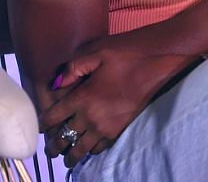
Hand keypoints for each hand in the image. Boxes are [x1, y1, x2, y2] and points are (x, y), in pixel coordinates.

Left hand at [37, 38, 196, 166]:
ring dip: (72, 154)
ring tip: (67, 158)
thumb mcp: (98, 52)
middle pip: (64, 138)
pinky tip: (91, 148)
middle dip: (54, 145)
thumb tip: (55, 85)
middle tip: (51, 150)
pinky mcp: (123, 128)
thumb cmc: (131, 53)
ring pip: (82, 148)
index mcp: (83, 97)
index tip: (41, 126)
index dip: (43, 124)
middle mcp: (92, 116)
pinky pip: (102, 147)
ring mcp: (108, 125)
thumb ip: (73, 67)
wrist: (163, 63)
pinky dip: (93, 150)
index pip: (52, 118)